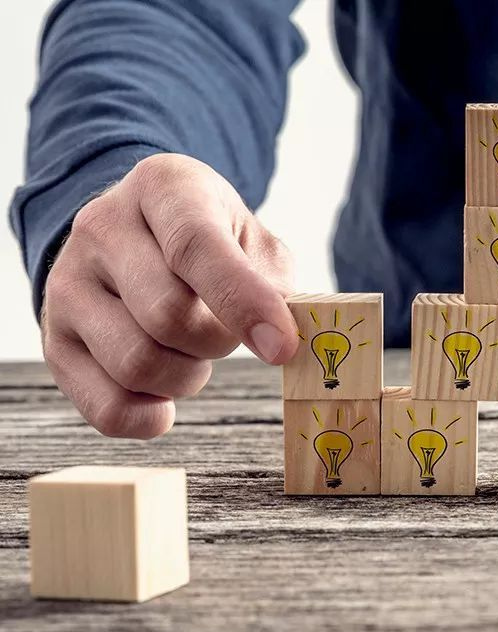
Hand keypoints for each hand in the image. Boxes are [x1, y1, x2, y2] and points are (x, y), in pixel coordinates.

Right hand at [41, 153, 298, 437]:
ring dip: (187, 377)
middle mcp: (102, 226)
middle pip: (168, 316)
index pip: (196, 247)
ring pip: (136, 363)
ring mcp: (67, 282)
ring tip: (193, 353)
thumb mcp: (254, 240)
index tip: (282, 348)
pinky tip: (166, 396)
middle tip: (224, 332)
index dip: (243, 303)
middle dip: (217, 342)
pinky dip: (149, 416)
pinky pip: (105, 405)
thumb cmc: (216, 241)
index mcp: (163, 187)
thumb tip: (280, 339)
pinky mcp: (54, 337)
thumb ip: (274, 284)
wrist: (144, 236)